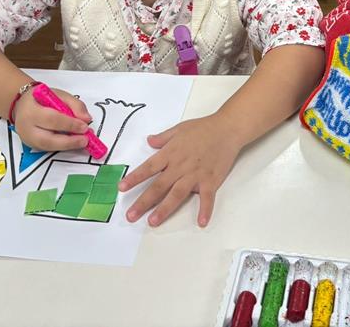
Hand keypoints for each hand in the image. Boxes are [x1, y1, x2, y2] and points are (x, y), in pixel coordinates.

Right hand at [13, 86, 92, 151]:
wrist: (22, 105)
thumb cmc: (41, 99)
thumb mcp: (59, 95)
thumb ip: (75, 105)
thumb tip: (86, 119)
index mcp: (31, 110)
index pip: (52, 119)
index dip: (69, 124)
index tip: (85, 126)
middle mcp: (26, 127)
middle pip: (47, 139)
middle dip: (69, 141)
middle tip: (85, 140)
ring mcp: (27, 139)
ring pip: (48, 147)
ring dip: (68, 146)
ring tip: (82, 141)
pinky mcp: (32, 146)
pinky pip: (48, 149)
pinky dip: (62, 147)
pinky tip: (73, 142)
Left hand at [120, 113, 243, 227]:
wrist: (228, 128)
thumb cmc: (204, 128)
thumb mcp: (179, 129)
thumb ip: (163, 138)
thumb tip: (149, 141)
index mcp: (171, 153)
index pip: (149, 167)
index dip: (135, 178)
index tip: (121, 188)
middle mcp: (180, 166)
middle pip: (159, 186)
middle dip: (143, 202)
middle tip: (130, 216)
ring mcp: (196, 174)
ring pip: (177, 194)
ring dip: (164, 209)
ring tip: (153, 222)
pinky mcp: (211, 180)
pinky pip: (207, 198)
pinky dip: (205, 210)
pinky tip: (201, 222)